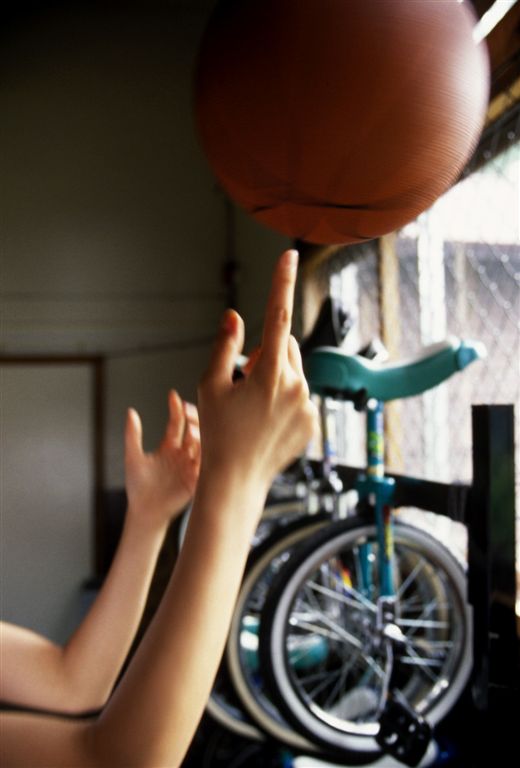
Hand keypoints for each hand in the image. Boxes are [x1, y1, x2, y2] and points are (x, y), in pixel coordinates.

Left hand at [124, 390, 200, 529]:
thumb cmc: (137, 486)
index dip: (175, 408)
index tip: (173, 395)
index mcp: (168, 447)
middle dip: (192, 417)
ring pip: (201, 444)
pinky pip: (206, 463)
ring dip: (199, 434)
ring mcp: (191, 465)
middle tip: (187, 409)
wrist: (145, 511)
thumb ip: (132, 435)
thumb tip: (130, 411)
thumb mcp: (133, 456)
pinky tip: (203, 445)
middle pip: (193, 429)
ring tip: (192, 429)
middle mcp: (182, 454)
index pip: (176, 423)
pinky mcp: (197, 479)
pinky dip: (207, 453)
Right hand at [197, 249, 317, 499]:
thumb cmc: (217, 432)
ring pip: (294, 371)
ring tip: (255, 406)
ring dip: (277, 375)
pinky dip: (287, 399)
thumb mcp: (210, 385)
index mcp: (268, 373)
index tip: (289, 256)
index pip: (276, 317)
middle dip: (268, 352)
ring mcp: (307, 405)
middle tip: (244, 381)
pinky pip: (301, 395)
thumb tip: (234, 316)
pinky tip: (267, 422)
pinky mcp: (313, 421)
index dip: (281, 283)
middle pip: (286, 346)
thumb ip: (225, 347)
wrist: (237, 479)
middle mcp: (295, 386)